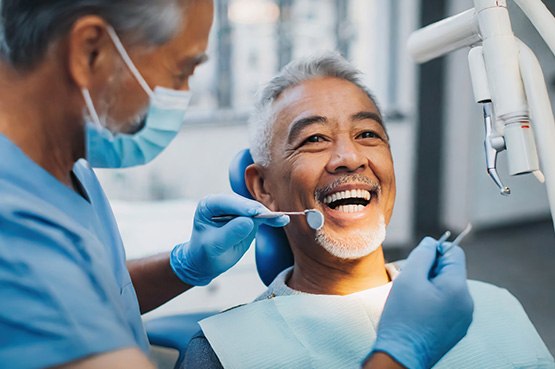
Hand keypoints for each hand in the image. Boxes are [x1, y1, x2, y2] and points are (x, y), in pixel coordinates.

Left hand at [170, 194, 288, 285]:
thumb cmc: (204, 254)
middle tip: (274, 217)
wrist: (206, 262)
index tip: (256, 213)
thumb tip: (249, 221)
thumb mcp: (214, 246)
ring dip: (267, 214)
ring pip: (254, 208)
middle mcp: (223, 203)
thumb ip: (230, 233)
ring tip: (281, 219)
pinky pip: (260, 216)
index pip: (227, 202)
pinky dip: (270, 219)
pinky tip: (281, 220)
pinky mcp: (247, 217)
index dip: (242, 207)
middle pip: (243, 203)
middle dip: (258, 210)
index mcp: (209, 205)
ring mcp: (236, 209)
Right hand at [370, 237, 473, 368]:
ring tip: (411, 301)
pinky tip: (417, 314)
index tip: (417, 261)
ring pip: (448, 289)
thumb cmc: (402, 317)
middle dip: (430, 271)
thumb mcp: (408, 278)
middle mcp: (467, 303)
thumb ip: (422, 254)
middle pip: (451, 272)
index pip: (454, 253)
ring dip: (430, 287)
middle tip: (410, 284)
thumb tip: (432, 242)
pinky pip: (447, 306)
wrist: (401, 357)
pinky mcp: (456, 330)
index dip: (435, 251)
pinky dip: (432, 303)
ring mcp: (463, 319)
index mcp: (458, 288)